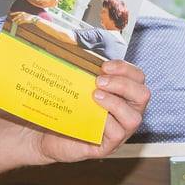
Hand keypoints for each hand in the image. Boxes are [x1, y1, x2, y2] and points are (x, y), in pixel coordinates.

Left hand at [35, 58, 150, 163]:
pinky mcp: (107, 146)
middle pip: (143, 94)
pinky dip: (107, 122)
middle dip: (123, 84)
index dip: (125, 68)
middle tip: (99, 80)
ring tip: (95, 95)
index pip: (137, 77)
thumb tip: (73, 38)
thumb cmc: (62, 104)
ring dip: (116, 103)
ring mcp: (119, 130)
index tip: (104, 66)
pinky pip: (118, 134)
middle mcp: (126, 111)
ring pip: (135, 117)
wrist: (41, 132)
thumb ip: (81, 65)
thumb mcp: (74, 82)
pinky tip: (91, 113)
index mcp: (122, 93)